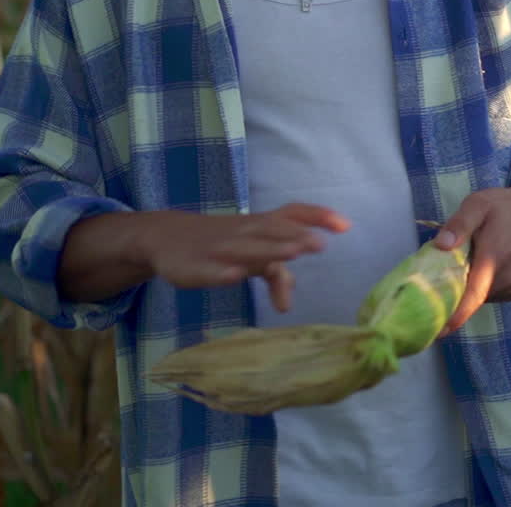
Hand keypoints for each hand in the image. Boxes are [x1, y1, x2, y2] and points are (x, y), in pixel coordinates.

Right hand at [141, 203, 349, 313]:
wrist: (164, 238)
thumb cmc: (220, 244)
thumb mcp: (250, 254)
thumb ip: (275, 272)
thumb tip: (290, 297)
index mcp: (259, 225)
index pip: (292, 213)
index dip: (318, 216)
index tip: (345, 226)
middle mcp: (244, 233)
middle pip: (273, 229)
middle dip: (297, 236)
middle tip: (320, 245)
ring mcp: (220, 248)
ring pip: (247, 247)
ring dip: (271, 248)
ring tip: (293, 252)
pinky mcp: (195, 266)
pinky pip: (210, 268)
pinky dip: (222, 271)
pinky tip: (235, 275)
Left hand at [433, 171, 510, 336]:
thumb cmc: (505, 207)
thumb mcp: (478, 204)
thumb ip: (459, 224)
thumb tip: (441, 245)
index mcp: (492, 260)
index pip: (471, 298)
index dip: (452, 317)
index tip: (433, 331)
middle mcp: (504, 280)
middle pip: (469, 299)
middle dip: (448, 298)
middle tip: (427, 290)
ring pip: (478, 298)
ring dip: (463, 291)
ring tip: (451, 273)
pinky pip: (487, 295)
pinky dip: (476, 289)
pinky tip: (473, 271)